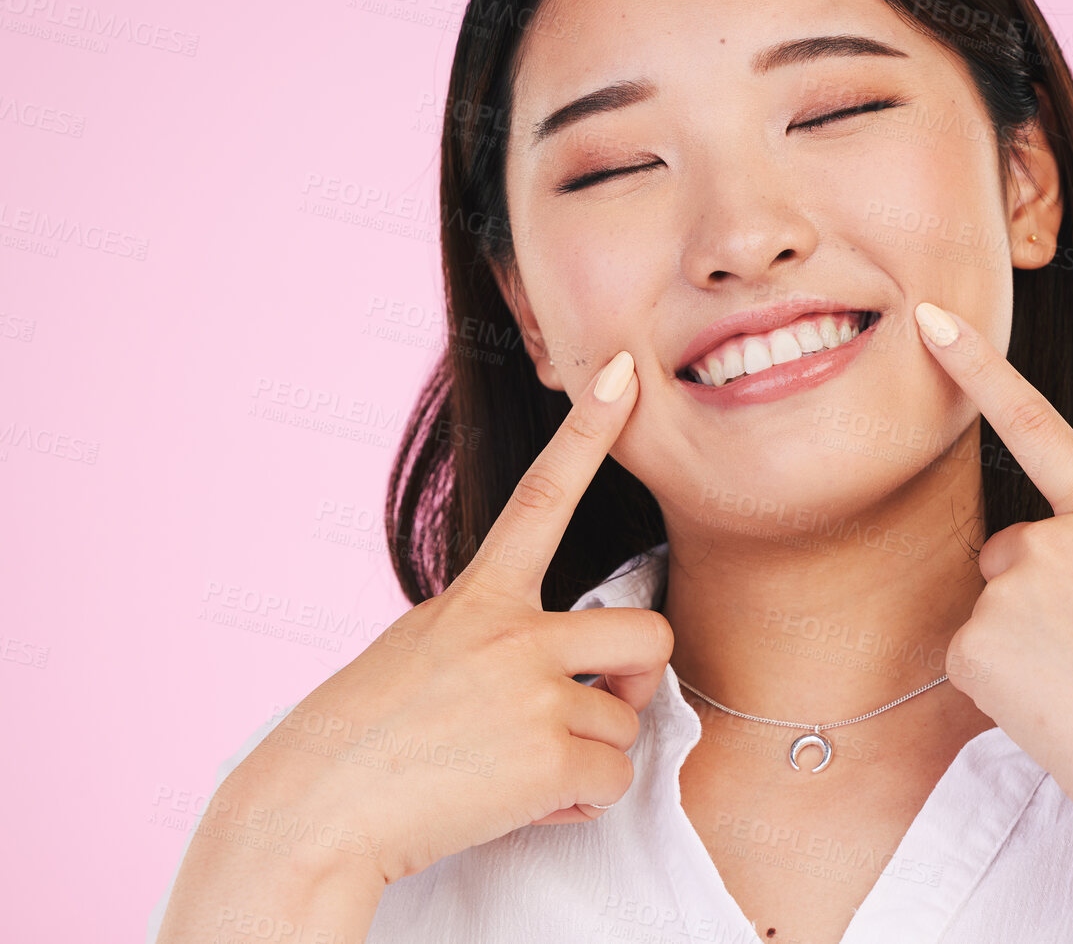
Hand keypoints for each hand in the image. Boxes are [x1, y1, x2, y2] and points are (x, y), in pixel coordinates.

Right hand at [232, 349, 673, 885]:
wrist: (313, 814)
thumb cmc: (361, 739)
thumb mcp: (422, 650)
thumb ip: (496, 639)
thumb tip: (573, 674)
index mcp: (479, 597)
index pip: (543, 495)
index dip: (589, 431)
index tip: (622, 370)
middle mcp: (514, 631)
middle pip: (648, 632)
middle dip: (640, 678)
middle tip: (598, 705)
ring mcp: (534, 691)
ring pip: (627, 720)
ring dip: (590, 755)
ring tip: (517, 770)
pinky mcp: (547, 755)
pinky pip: (613, 779)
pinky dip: (579, 803)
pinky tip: (524, 804)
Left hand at [912, 302, 1072, 830]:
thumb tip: (1036, 563)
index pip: (1036, 425)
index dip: (979, 367)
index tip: (930, 318)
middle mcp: (1059, 538)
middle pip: (1013, 552)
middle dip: (1037, 597)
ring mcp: (1014, 587)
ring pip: (993, 607)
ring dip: (1022, 645)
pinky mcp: (975, 641)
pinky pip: (972, 655)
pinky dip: (1000, 683)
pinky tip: (1047, 705)